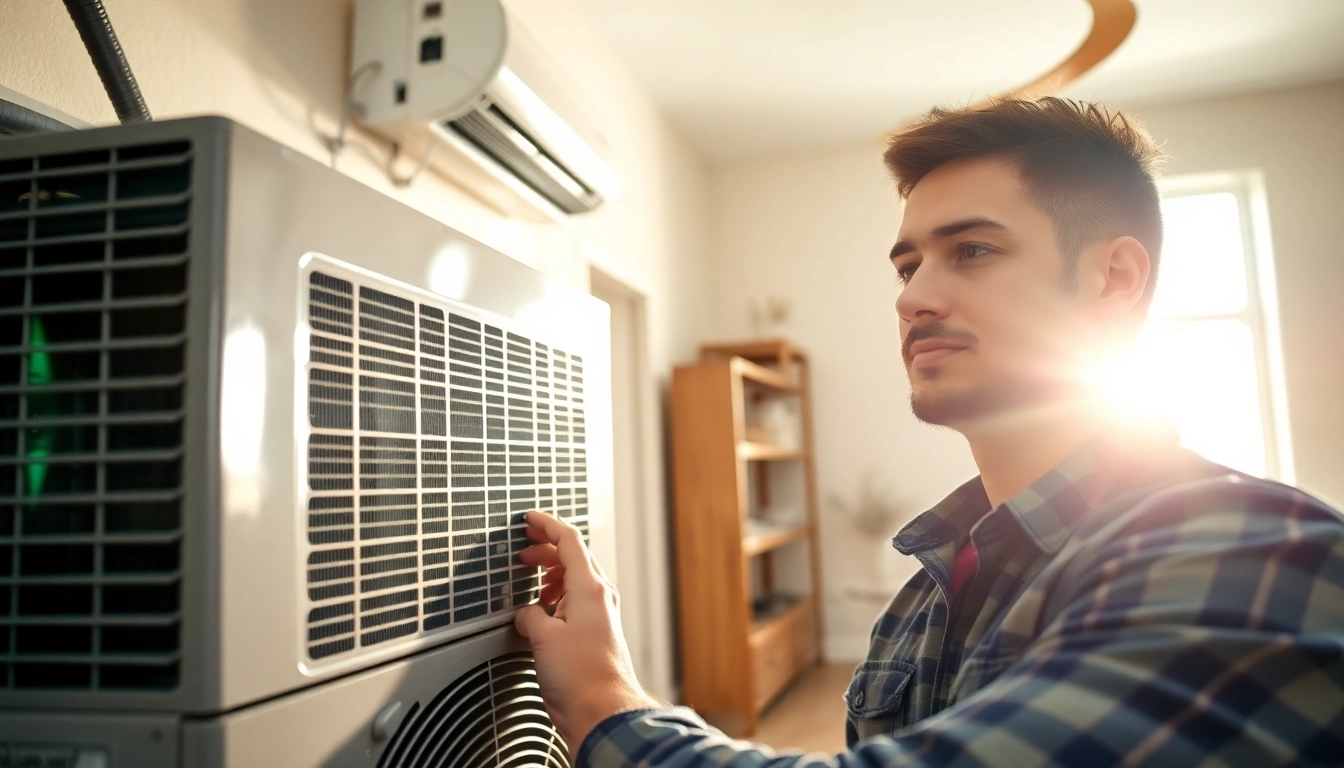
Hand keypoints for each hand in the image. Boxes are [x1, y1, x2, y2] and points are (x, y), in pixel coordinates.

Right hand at [514, 511, 660, 753]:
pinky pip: (576, 602)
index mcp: (590, 588)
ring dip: (552, 574)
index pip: (569, 540)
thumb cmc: (582, 677)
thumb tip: (526, 614)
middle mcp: (599, 597)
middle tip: (524, 550)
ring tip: (531, 580)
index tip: (530, 518)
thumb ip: (530, 615)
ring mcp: (601, 615)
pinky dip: (558, 597)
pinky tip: (542, 610)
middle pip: (573, 556)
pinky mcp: (596, 633)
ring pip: (575, 579)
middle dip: (546, 549)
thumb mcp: (543, 638)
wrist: (602, 711)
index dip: (547, 524)